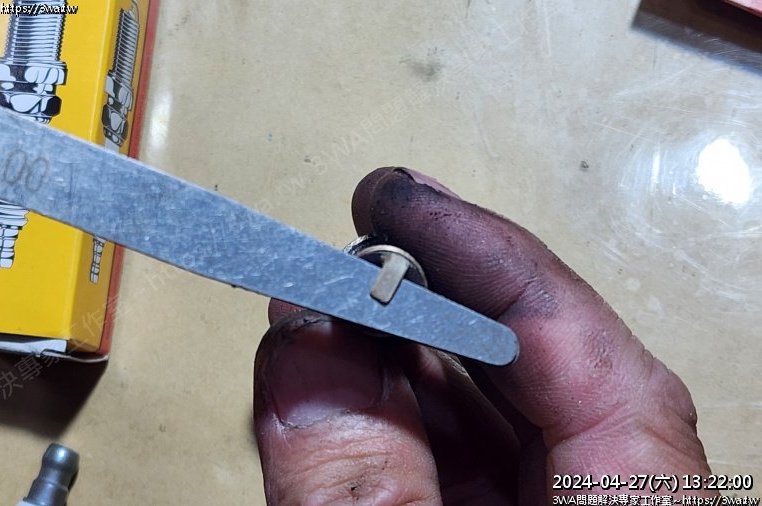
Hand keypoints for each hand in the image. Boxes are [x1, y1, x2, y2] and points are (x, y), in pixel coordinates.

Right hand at [252, 167, 714, 503]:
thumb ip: (360, 486)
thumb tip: (302, 351)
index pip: (589, 356)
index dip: (489, 261)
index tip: (405, 206)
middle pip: (548, 375)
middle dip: (440, 302)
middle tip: (363, 242)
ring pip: (504, 422)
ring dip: (409, 361)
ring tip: (337, 310)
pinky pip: (477, 471)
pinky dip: (406, 429)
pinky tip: (354, 392)